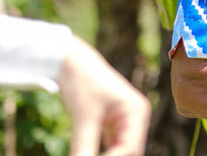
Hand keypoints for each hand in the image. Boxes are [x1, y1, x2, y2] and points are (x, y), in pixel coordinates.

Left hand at [57, 36, 151, 155]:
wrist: (69, 60)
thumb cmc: (81, 82)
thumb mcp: (83, 116)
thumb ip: (84, 145)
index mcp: (137, 111)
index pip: (131, 148)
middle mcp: (135, 117)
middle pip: (129, 151)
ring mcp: (124, 120)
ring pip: (120, 151)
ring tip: (86, 155)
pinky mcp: (111, 123)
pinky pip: (110, 146)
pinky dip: (101, 154)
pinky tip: (87, 155)